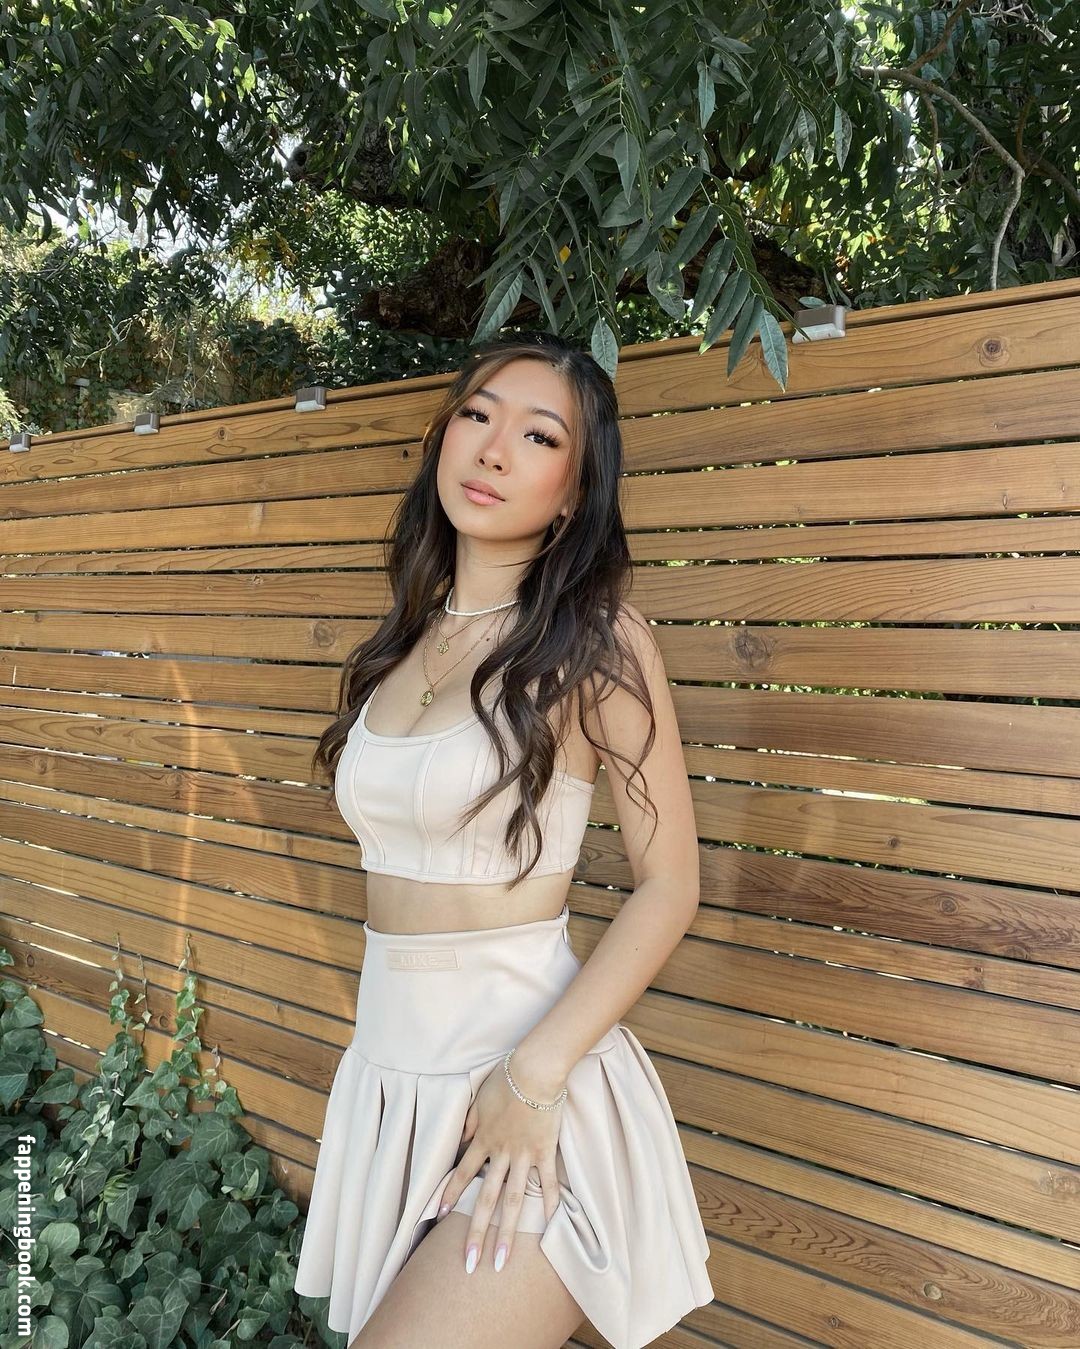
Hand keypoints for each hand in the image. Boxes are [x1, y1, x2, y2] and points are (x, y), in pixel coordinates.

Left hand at [436, 1052, 565, 1274]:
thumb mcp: (478, 1099)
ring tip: (501, 1261)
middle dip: (476, 1232)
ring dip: (506, 1232)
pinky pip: (547, 1184)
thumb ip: (468, 1123)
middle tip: (469, 1264)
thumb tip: (458, 1142)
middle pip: (485, 1198)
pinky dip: (549, 1205)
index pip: (462, 1173)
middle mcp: (500, 1154)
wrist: (534, 1070)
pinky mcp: (544, 1153)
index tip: (440, 1218)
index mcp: (482, 1139)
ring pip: (513, 1200)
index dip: (450, 1196)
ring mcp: (523, 1156)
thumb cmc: (505, 1079)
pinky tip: (549, 1229)